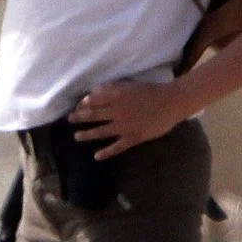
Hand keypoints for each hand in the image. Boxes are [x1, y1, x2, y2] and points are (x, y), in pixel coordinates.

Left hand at [69, 78, 188, 159]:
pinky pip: (117, 147)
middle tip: (70, 120)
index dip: (83, 104)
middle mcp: (116, 112)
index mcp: (115, 97)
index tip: (77, 106)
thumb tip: (93, 92)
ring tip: (76, 137)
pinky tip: (97, 156)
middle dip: (79, 118)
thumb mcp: (128, 85)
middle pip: (93, 116)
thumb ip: (111, 88)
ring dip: (87, 135)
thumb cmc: (151, 91)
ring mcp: (124, 126)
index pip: (92, 101)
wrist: (171, 102)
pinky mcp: (133, 137)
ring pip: (100, 132)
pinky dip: (106, 152)